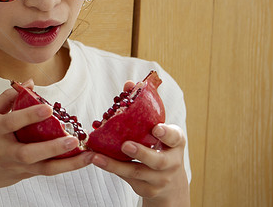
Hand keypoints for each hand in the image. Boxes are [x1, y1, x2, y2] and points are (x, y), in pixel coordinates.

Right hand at [0, 86, 91, 206]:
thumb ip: (6, 99)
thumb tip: (29, 84)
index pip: (12, 122)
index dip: (29, 115)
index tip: (48, 108)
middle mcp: (4, 150)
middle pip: (30, 152)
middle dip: (52, 147)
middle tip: (72, 139)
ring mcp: (15, 166)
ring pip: (43, 169)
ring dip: (67, 164)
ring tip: (87, 156)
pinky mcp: (22, 175)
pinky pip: (45, 171)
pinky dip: (63, 166)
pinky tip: (79, 161)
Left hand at [90, 83, 189, 206]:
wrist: (169, 181)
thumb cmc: (160, 145)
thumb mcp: (158, 127)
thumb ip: (145, 106)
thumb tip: (129, 83)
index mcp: (175, 143)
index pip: (174, 137)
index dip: (166, 133)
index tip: (156, 128)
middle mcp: (171, 162)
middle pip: (158, 161)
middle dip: (142, 153)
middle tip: (126, 145)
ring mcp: (159, 179)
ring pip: (138, 173)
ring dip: (116, 165)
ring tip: (97, 157)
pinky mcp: (147, 189)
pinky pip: (127, 179)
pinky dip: (112, 170)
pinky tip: (97, 161)